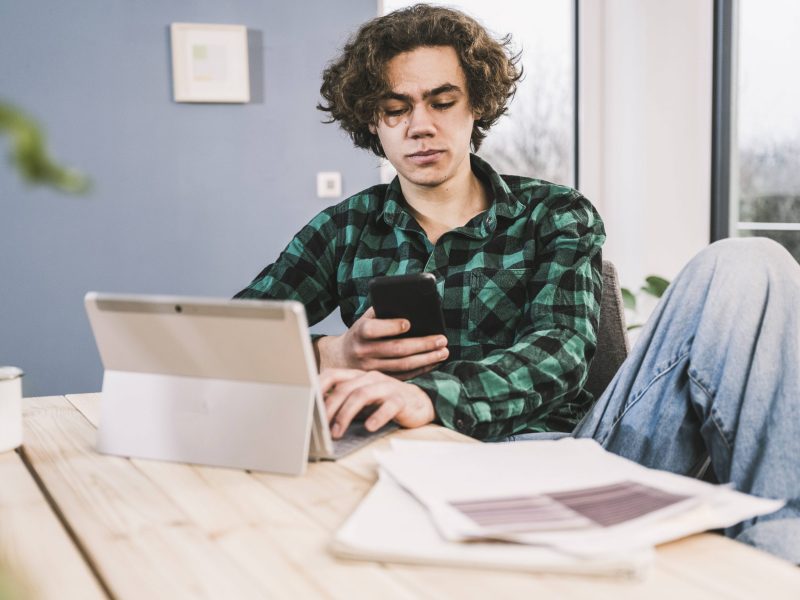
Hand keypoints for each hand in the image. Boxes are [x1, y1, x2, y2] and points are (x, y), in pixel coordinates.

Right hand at [315, 308, 447, 379]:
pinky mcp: (380, 379)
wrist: (342, 357)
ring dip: (426, 359)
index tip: (409, 323)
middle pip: (396, 349)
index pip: (373, 329)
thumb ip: (383, 311)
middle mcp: (364, 351)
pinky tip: (434, 362)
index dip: (390, 326)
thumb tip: (411, 304)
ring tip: (443, 351)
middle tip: (441, 339)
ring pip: (403, 365)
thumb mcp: (366, 318)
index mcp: (359, 332)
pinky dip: (421, 369)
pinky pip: (404, 376)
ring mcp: (372, 368)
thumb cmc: (361, 332)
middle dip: (422, 344)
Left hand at [320, 368, 435, 438]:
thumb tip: (316, 413)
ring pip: (362, 395)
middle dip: (329, 408)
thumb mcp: (362, 400)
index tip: (305, 400)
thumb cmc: (386, 402)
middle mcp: (371, 378)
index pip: (333, 374)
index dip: (318, 386)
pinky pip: (388, 406)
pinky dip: (376, 417)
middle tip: (320, 425)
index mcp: (358, 376)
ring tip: (337, 432)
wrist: (419, 403)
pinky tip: (368, 427)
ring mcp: (386, 386)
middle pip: (345, 388)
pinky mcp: (401, 400)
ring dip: (346, 415)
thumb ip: (343, 402)